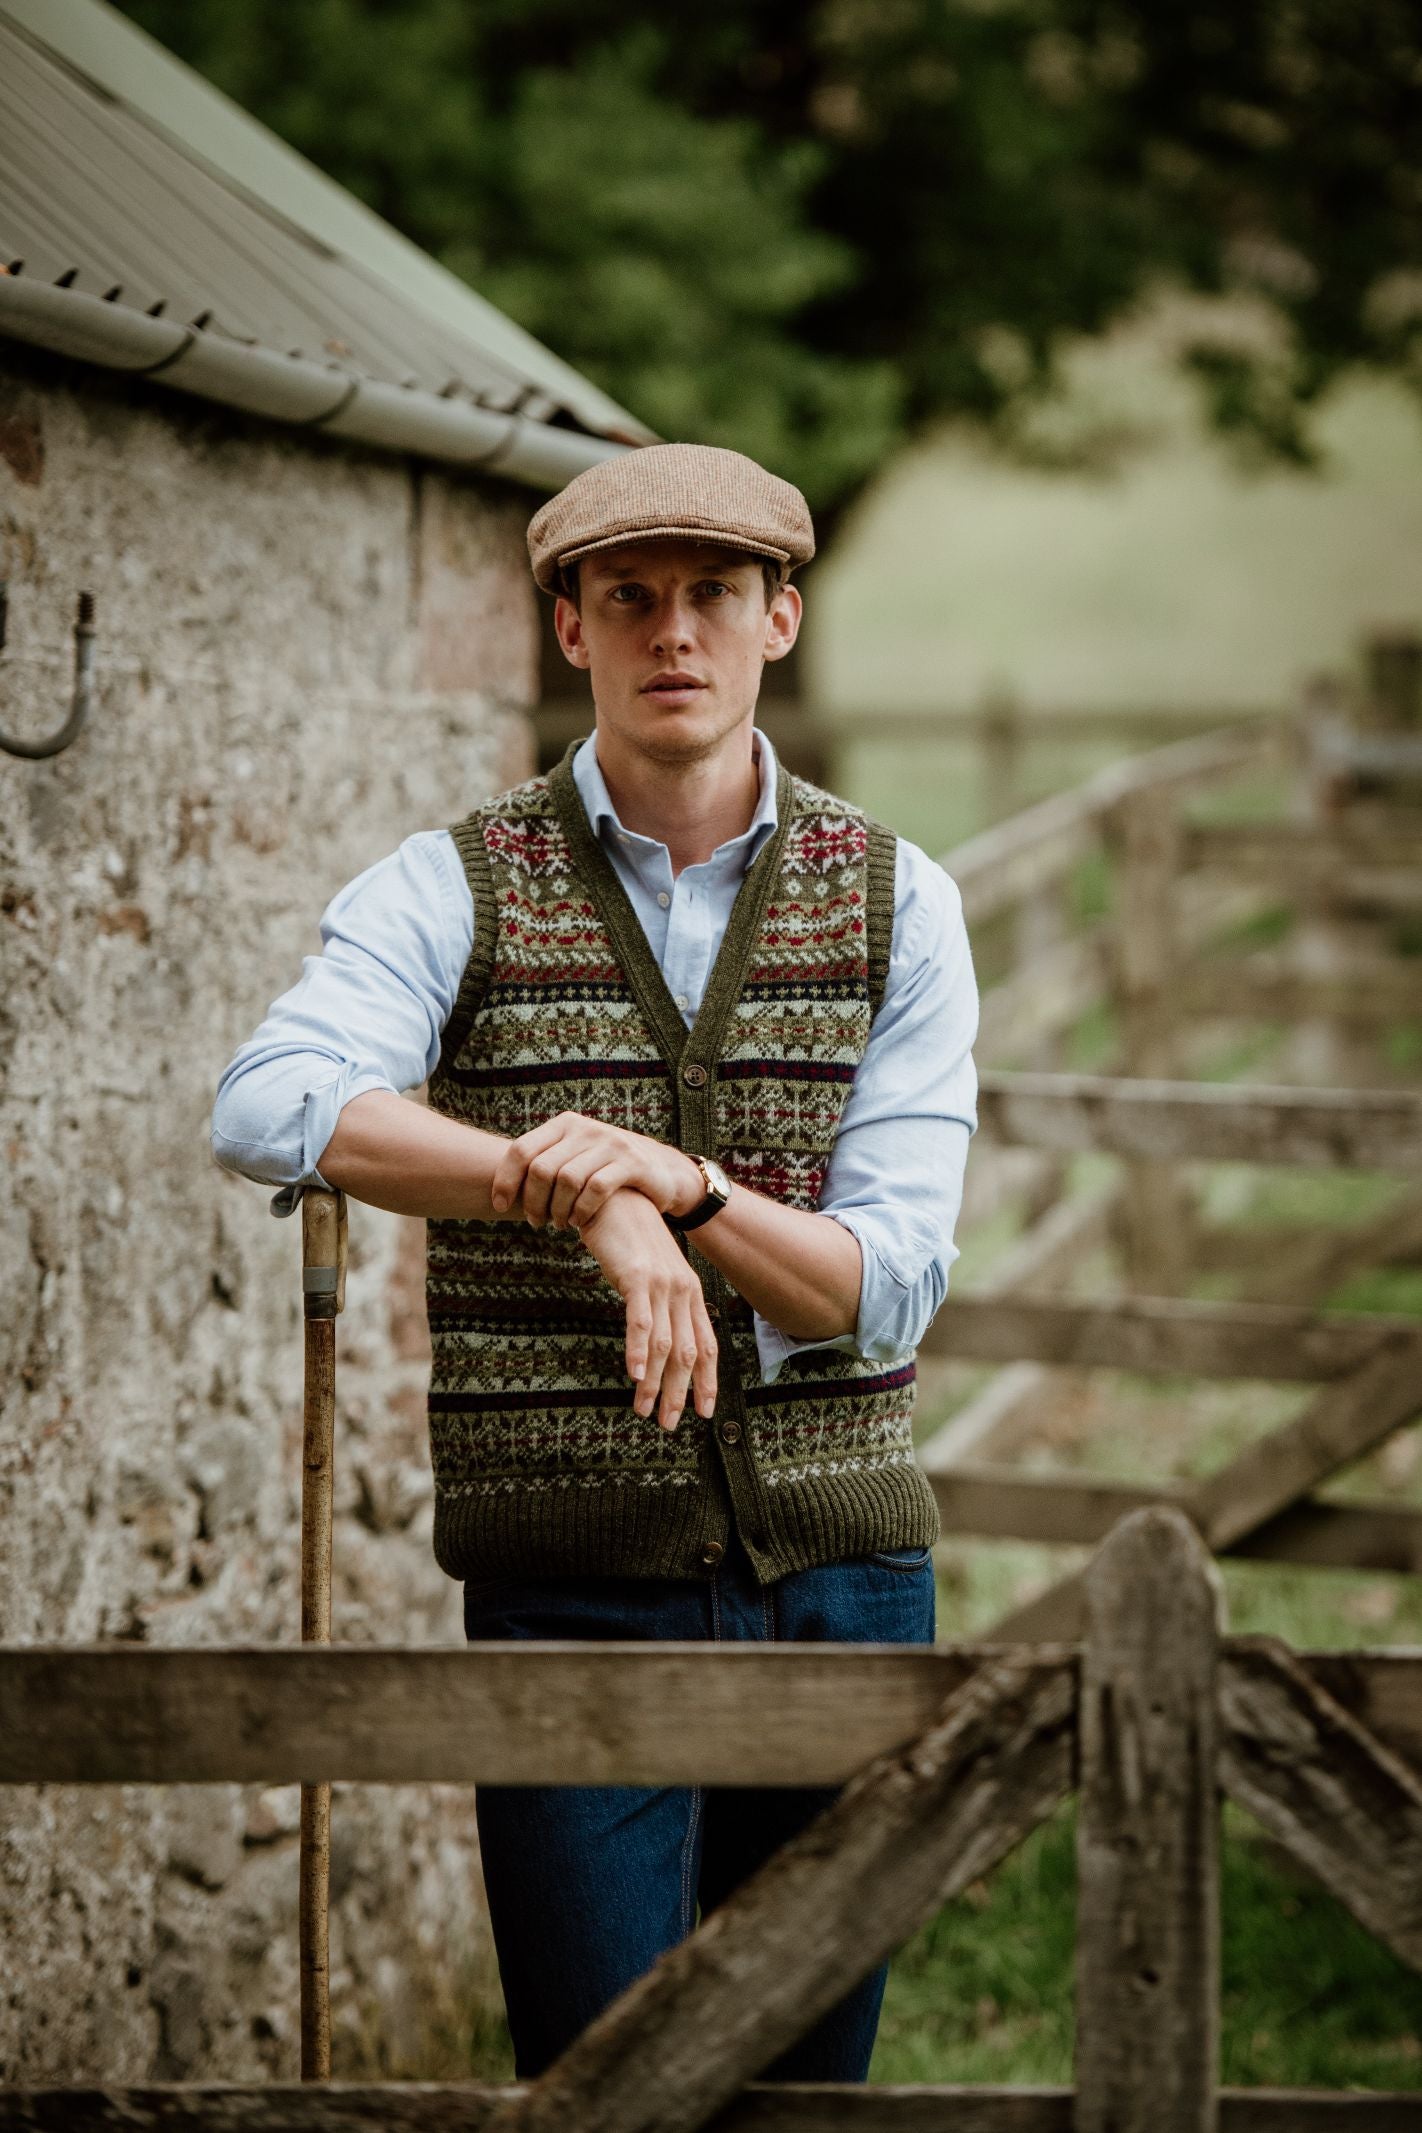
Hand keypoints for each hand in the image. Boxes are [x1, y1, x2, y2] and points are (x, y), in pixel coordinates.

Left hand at [491, 1111, 701, 1232]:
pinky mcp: (631, 1162)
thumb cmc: (607, 1170)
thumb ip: (545, 1162)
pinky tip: (580, 1223)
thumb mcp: (576, 1157)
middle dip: (533, 1202)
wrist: (663, 1170)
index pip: (521, 1149)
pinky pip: (595, 1189)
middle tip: (536, 1223)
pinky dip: (582, 1211)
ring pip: (567, 1181)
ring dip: (557, 1210)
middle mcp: (585, 1128)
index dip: (505, 1180)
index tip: (499, 1206)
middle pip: (541, 1169)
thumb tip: (494, 1183)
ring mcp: (610, 1143)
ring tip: (558, 1225)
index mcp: (564, 1125)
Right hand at [576, 1189, 717, 1431]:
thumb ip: (661, 1304)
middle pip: (688, 1353)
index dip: (707, 1381)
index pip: (706, 1346)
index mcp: (689, 1293)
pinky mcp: (636, 1277)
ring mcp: (661, 1284)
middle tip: (670, 1424)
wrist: (614, 1198)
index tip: (704, 1412)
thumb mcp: (653, 1274)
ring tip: (645, 1412)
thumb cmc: (630, 1239)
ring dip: (655, 1383)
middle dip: (680, 1393)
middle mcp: (682, 1291)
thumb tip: (661, 1340)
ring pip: (664, 1345)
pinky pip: (640, 1322)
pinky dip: (637, 1351)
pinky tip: (632, 1376)